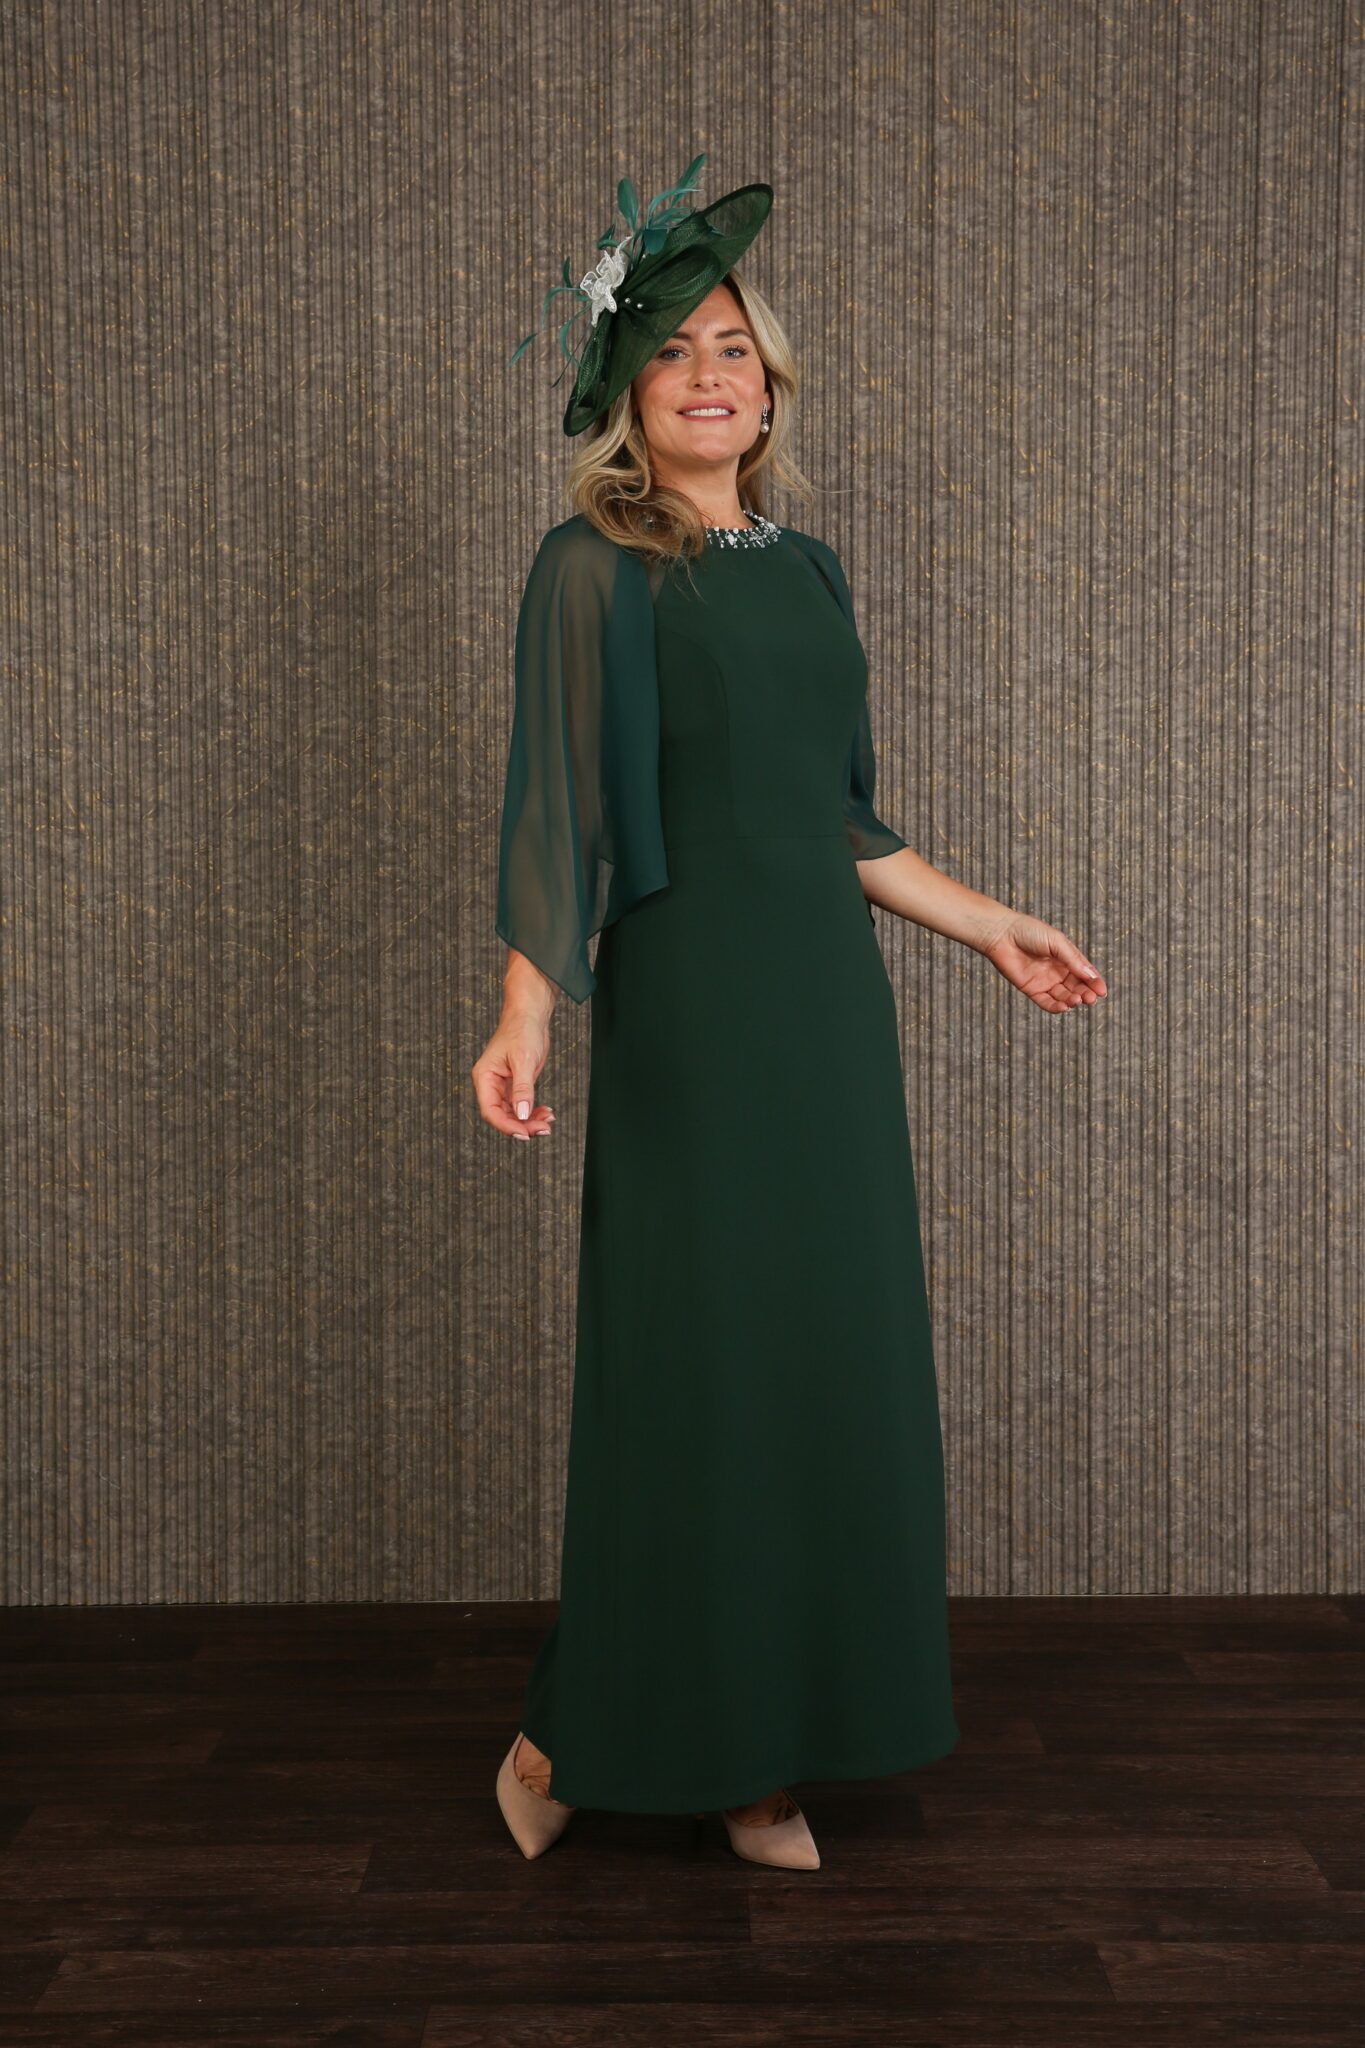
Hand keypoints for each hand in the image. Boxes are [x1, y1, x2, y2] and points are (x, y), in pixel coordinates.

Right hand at [471, 1010, 556, 1143]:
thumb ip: (522, 1089)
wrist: (530, 1015)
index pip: (490, 1111)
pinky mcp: (516, 1085)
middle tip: (544, 1129)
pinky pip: (522, 1105)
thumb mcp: (523, 1060)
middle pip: (502, 1116)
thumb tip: (522, 1114)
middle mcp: (491, 1084)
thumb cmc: (522, 1031)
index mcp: (485, 1078)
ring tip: (548, 1121)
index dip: (507, 1126)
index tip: (525, 1134)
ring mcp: (503, 1086)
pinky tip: (546, 1113)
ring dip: (530, 1121)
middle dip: (522, 1125)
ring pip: (513, 1113)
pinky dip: (533, 1112)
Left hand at [978, 913, 1107, 1013]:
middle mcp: (1057, 971)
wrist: (1002, 934)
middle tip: (1091, 999)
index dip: (1095, 982)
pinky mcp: (1031, 989)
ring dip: (1072, 1000)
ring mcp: (1045, 981)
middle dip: (1086, 994)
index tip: (1102, 991)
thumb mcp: (1056, 942)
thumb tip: (1092, 976)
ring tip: (1076, 1000)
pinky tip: (1064, 1006)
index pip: (1085, 973)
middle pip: (1077, 987)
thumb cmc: (1029, 931)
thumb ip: (1073, 959)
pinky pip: (1046, 1002)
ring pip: (1064, 996)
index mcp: (1066, 957)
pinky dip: (1056, 1007)